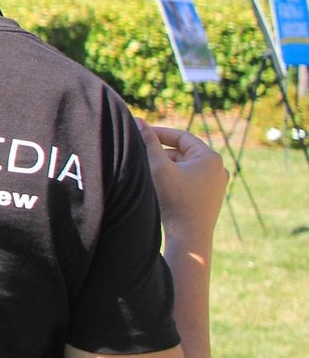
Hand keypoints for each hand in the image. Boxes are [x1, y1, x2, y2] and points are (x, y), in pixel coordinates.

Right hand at [139, 121, 226, 242]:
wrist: (189, 237)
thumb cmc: (175, 200)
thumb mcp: (158, 167)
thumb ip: (149, 142)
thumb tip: (138, 121)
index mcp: (210, 157)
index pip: (181, 136)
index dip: (159, 133)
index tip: (139, 133)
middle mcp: (219, 168)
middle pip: (183, 152)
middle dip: (161, 152)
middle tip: (139, 153)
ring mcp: (217, 184)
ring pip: (186, 166)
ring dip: (167, 166)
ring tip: (147, 172)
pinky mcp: (211, 197)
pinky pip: (190, 179)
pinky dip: (175, 178)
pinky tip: (158, 186)